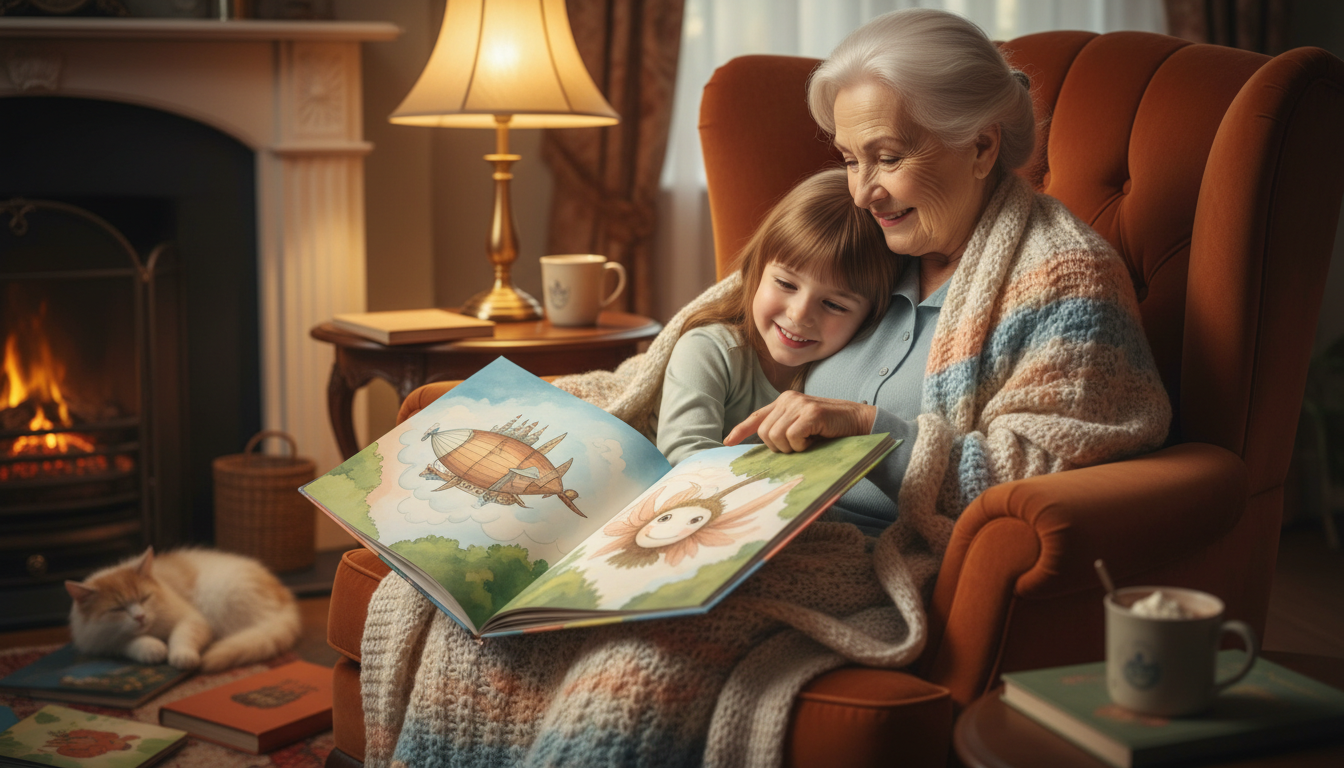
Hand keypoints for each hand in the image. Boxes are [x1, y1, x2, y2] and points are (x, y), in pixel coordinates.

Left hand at [724, 391, 876, 452]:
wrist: (860, 422)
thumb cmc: (831, 430)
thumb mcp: (803, 428)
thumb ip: (784, 431)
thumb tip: (765, 447)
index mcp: (784, 402)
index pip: (757, 417)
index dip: (741, 430)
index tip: (728, 442)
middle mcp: (788, 399)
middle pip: (765, 433)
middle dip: (779, 447)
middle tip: (800, 445)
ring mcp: (799, 404)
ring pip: (776, 437)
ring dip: (793, 447)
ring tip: (809, 441)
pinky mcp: (811, 413)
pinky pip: (792, 438)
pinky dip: (803, 445)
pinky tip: (816, 439)